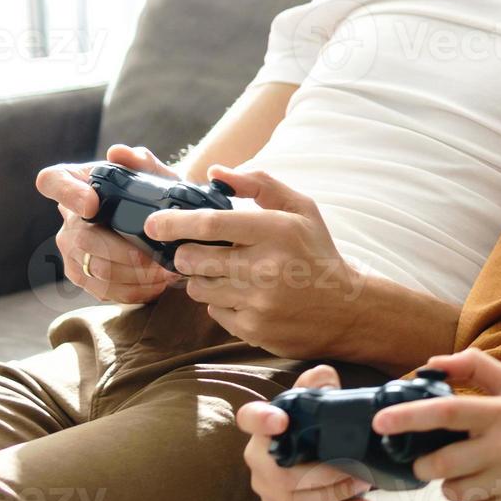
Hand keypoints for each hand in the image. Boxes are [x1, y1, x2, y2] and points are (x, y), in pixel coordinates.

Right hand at [37, 143, 182, 303]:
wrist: (163, 220)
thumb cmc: (152, 191)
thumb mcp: (153, 173)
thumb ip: (141, 161)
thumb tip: (120, 153)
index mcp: (77, 182)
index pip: (52, 182)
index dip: (67, 194)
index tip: (92, 204)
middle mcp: (67, 218)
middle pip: (83, 239)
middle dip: (124, 253)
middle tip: (157, 260)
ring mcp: (71, 249)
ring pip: (94, 269)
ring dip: (133, 276)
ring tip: (166, 274)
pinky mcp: (83, 275)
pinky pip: (102, 290)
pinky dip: (133, 290)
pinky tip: (157, 285)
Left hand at [148, 165, 366, 358]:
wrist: (346, 309)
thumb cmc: (317, 252)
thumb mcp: (301, 208)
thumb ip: (260, 183)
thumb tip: (214, 172)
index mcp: (278, 231)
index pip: (212, 223)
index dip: (175, 222)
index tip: (155, 224)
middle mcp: (267, 267)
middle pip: (195, 258)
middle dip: (186, 253)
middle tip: (196, 251)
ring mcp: (259, 301)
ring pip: (199, 287)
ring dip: (203, 278)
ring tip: (227, 273)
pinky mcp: (253, 329)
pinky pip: (214, 311)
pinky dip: (221, 302)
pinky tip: (245, 296)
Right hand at [238, 364, 373, 500]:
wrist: (305, 446)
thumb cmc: (309, 420)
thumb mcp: (315, 396)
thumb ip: (318, 382)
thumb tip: (323, 378)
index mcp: (263, 426)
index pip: (251, 418)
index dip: (263, 420)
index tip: (281, 421)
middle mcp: (258, 459)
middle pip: (287, 474)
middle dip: (329, 476)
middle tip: (360, 470)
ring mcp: (266, 487)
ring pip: (301, 500)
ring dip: (338, 494)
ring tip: (365, 483)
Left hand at [373, 349, 500, 500]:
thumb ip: (474, 366)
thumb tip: (430, 364)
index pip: (448, 411)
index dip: (410, 416)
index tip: (381, 421)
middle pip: (442, 464)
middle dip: (424, 465)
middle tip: (430, 459)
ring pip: (455, 492)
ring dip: (451, 484)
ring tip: (470, 470)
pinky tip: (491, 486)